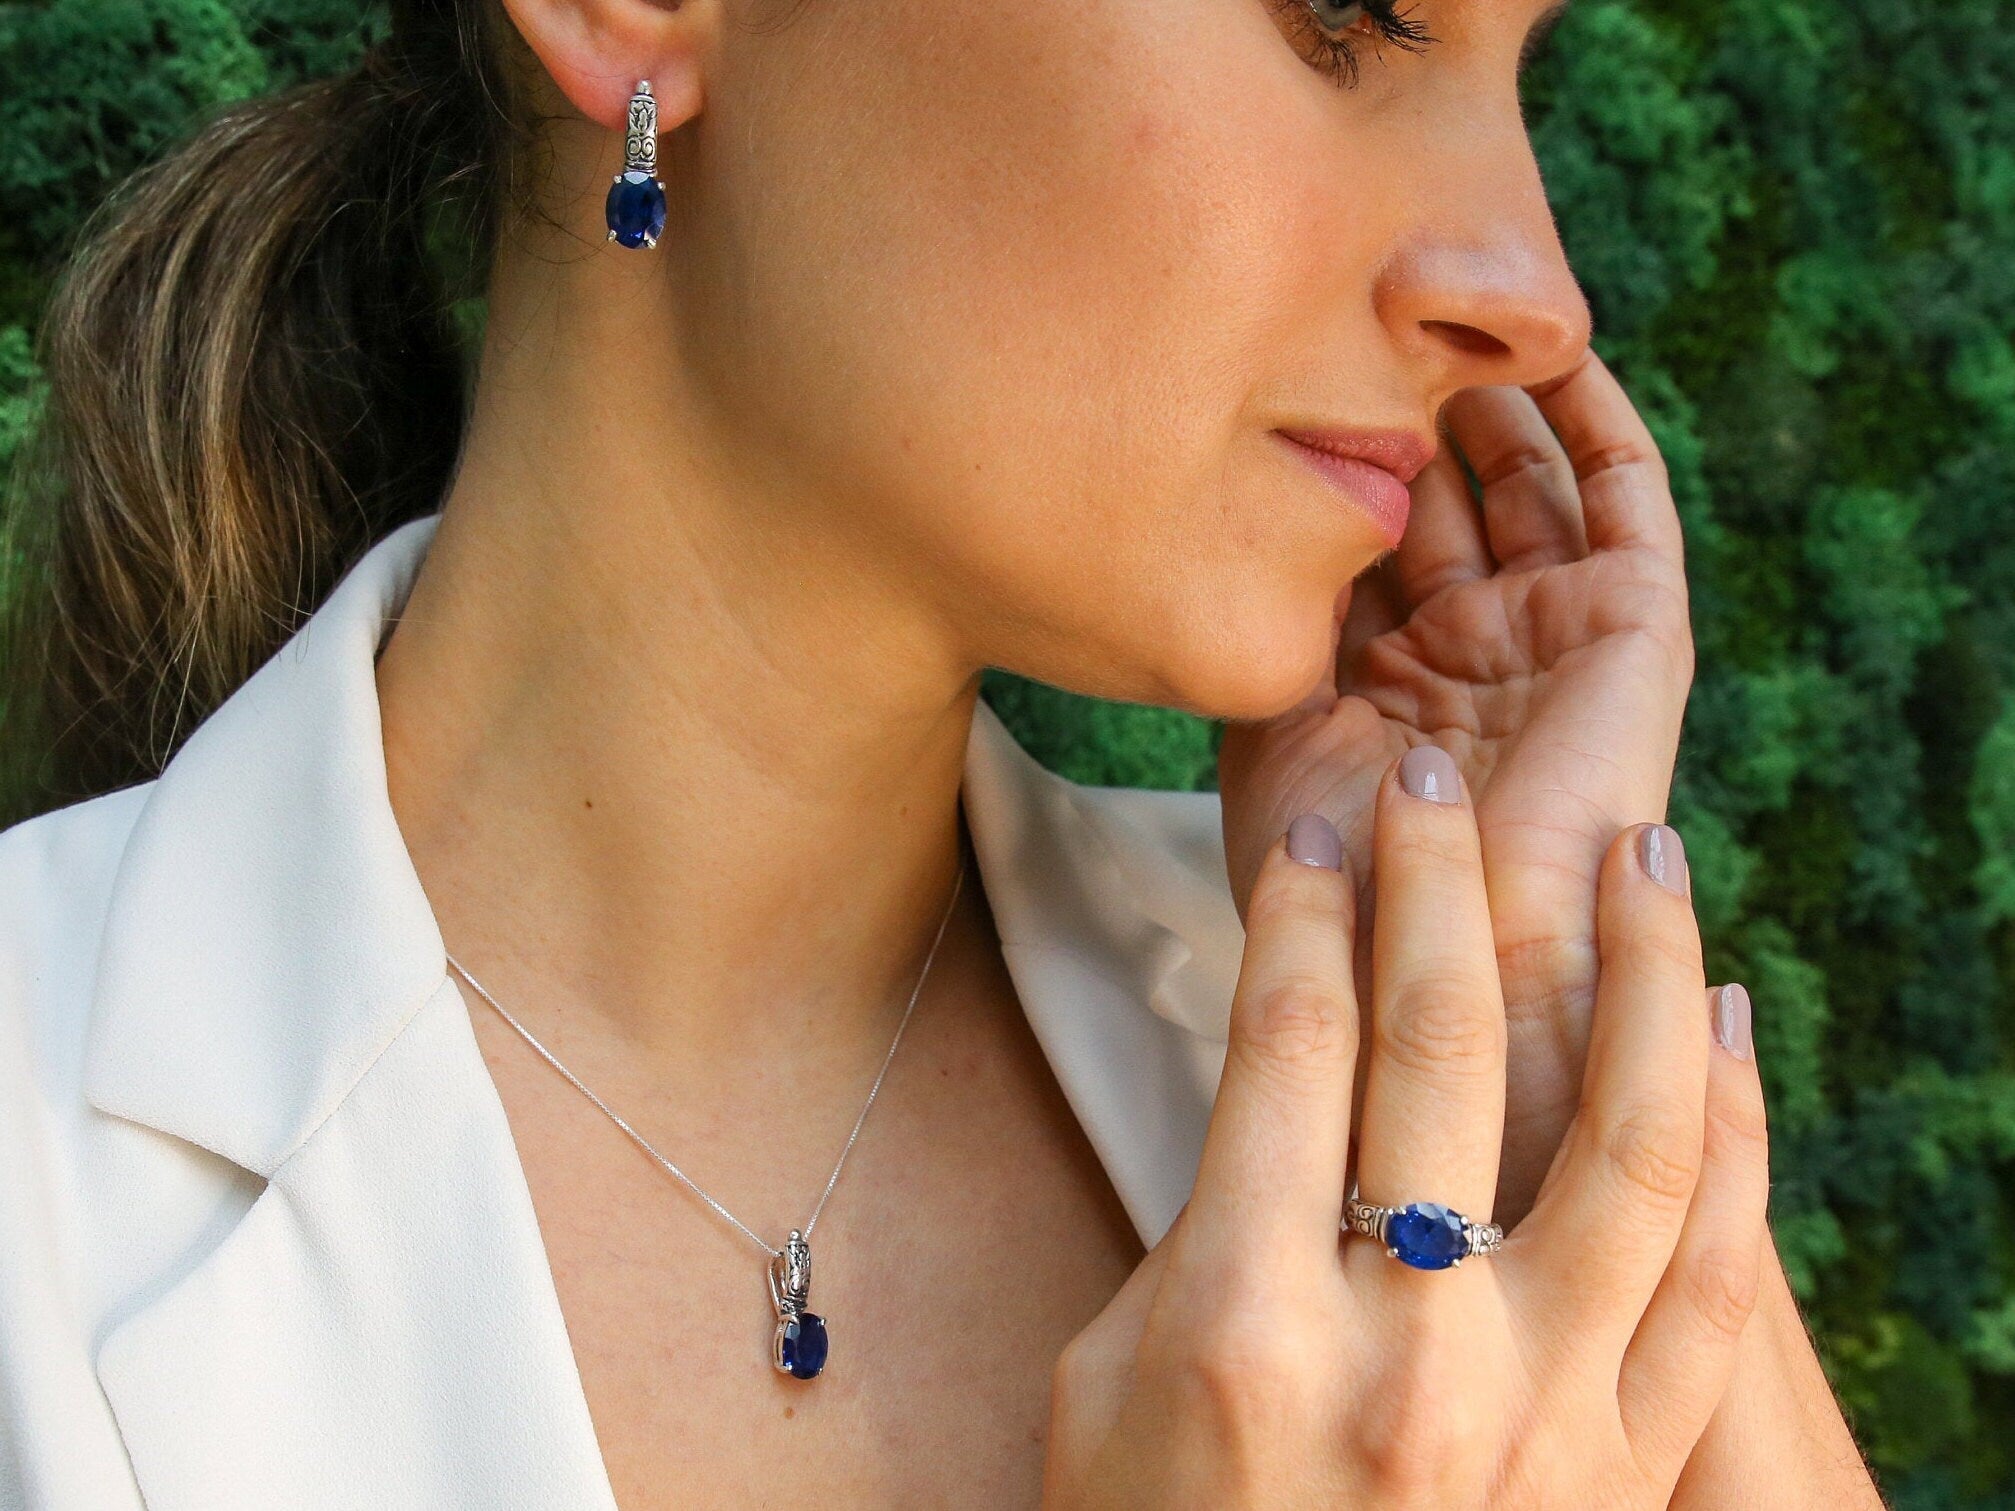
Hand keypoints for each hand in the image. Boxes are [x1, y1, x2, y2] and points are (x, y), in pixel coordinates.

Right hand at [1042, 753, 1767, 1507]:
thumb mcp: (1106, 1388)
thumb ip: (1195, 1230)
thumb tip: (1284, 1091)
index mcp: (1241, 1321)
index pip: (1285, 1039)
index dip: (1300, 908)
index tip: (1318, 832)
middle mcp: (1408, 1352)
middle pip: (1443, 1044)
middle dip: (1440, 878)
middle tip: (1438, 777)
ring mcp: (1546, 1412)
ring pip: (1633, 1133)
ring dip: (1643, 969)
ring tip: (1643, 852)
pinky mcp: (1631, 1469)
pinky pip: (1716, 1272)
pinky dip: (1744, 1132)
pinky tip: (1731, 1024)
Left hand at [1217, 346, 1693, 1222]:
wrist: (1444, 953)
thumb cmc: (1336, 871)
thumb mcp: (1261, 726)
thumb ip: (1253, 627)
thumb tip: (1194, 518)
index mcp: (1388, 675)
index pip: (1370, 530)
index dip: (1334, 447)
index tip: (1278, 357)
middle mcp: (1473, 646)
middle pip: (1448, 489)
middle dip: (1405, 400)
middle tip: (1357, 304)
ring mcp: (1552, 633)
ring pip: (1531, 477)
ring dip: (1492, 390)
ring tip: (1442, 300)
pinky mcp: (1635, 629)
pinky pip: (1629, 497)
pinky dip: (1596, 418)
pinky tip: (1553, 347)